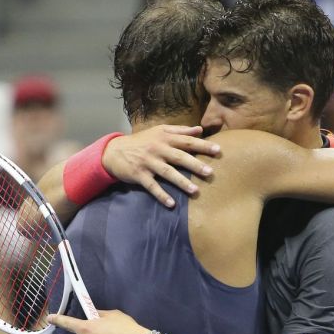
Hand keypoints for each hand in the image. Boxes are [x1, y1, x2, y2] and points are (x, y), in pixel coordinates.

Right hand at [102, 125, 219, 207]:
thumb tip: (200, 129)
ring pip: (167, 172)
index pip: (187, 141)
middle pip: (179, 157)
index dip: (203, 145)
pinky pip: (152, 186)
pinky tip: (171, 203)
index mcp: (165, 138)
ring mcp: (148, 162)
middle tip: (209, 172)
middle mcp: (158, 149)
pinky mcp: (139, 175)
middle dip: (195, 164)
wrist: (114, 151)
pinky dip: (161, 195)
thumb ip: (180, 131)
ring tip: (195, 191)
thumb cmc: (142, 141)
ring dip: (181, 182)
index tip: (218, 150)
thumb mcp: (159, 131)